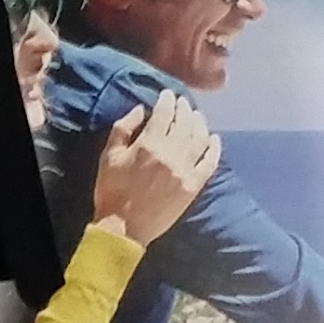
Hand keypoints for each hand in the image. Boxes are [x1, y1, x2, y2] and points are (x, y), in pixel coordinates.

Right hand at [91, 89, 219, 248]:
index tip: (167, 94)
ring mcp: (185, 170)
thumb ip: (123, 129)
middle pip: (184, 122)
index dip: (167, 100)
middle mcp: (171, 154)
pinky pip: (209, 162)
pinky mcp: (194, 186)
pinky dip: (214, 148)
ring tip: (196, 116)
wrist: (124, 228)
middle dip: (183, 108)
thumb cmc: (112, 191)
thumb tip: (140, 109)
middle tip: (182, 102)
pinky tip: (214, 138)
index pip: (164, 113)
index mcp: (149, 145)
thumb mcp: (108, 156)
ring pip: (200, 138)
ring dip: (199, 123)